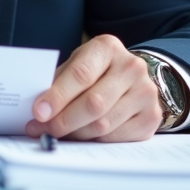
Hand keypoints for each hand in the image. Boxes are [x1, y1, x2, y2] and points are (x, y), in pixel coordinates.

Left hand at [25, 34, 160, 141]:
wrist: (131, 77)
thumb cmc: (95, 71)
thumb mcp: (76, 65)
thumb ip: (58, 83)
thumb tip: (37, 112)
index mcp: (108, 48)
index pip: (80, 74)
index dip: (58, 96)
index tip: (38, 112)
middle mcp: (131, 67)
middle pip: (94, 103)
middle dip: (63, 121)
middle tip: (42, 130)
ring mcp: (145, 92)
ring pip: (104, 124)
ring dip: (76, 134)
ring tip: (59, 134)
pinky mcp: (151, 117)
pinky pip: (117, 138)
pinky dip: (95, 141)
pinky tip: (83, 137)